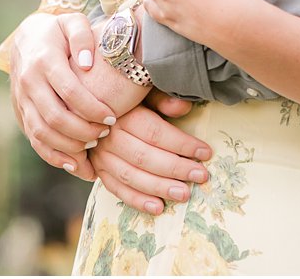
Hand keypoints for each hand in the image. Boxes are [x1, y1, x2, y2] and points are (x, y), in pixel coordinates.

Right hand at [6, 13, 115, 177]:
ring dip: (70, 145)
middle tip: (106, 133)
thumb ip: (82, 36)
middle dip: (83, 130)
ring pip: (42, 133)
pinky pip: (34, 140)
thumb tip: (88, 63)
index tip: (113, 117)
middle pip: (55, 117)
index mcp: (44, 60)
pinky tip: (75, 164)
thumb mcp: (72, 22)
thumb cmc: (58, 31)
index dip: (92, 108)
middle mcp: (29, 82)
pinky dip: (54, 155)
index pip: (69, 91)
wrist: (26, 38)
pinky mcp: (20, 113)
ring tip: (94, 145)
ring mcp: (22, 100)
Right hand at [89, 102, 211, 215]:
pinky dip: (137, 201)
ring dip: (160, 188)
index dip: (182, 144)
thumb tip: (183, 107)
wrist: (95, 104)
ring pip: (132, 176)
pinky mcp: (99, 171)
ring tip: (184, 194)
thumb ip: (162, 99)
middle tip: (200, 175)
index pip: (156, 134)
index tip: (205, 152)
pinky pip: (117, 190)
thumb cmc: (128, 98)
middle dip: (176, 168)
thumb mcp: (144, 91)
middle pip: (145, 157)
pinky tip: (158, 207)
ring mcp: (102, 156)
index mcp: (123, 115)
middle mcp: (109, 137)